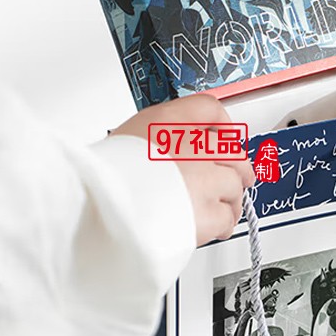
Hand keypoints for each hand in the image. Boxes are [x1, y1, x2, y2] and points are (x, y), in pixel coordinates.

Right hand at [112, 95, 255, 246]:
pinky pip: (227, 217)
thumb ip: (155, 142)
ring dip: (228, 197)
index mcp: (166, 122)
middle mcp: (190, 147)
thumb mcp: (122, 141)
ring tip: (216, 207)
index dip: (222, 125)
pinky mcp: (208, 213)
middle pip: (233, 151)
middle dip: (235, 167)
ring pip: (234, 186)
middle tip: (234, 177)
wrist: (99, 211)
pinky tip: (213, 226)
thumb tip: (169, 154)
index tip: (226, 137)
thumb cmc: (104, 180)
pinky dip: (222, 223)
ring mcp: (204, 180)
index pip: (209, 109)